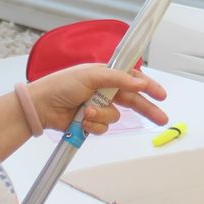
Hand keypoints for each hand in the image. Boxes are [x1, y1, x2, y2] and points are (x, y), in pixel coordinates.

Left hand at [28, 64, 168, 135]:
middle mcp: (104, 91)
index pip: (133, 79)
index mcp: (105, 76)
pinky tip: (82, 120)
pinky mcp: (90, 123)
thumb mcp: (92, 76)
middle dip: (146, 109)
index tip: (161, 95)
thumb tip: (140, 82)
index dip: (148, 86)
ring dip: (102, 116)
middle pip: (132, 101)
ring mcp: (98, 107)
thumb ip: (118, 79)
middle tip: (161, 119)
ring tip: (86, 112)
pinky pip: (102, 128)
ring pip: (114, 117)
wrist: (42, 106)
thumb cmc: (62, 85)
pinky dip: (93, 125)